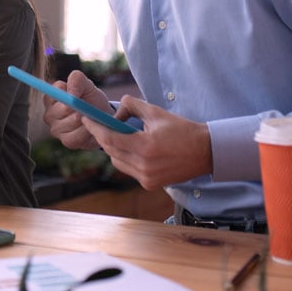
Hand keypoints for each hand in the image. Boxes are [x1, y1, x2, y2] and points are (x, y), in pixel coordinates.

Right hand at [42, 70, 110, 150]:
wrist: (103, 119)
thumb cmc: (91, 99)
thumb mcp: (86, 85)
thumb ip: (76, 80)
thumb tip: (71, 94)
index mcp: (51, 97)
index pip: (56, 90)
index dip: (70, 92)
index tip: (80, 95)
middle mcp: (49, 114)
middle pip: (64, 108)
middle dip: (80, 107)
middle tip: (88, 107)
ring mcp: (55, 129)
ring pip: (72, 122)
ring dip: (86, 119)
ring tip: (91, 117)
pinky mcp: (66, 141)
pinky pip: (77, 136)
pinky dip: (88, 131)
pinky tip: (90, 127)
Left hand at [81, 95, 211, 189]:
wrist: (205, 152)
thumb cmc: (182, 129)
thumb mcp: (155, 112)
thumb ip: (132, 106)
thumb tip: (114, 112)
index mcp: (144, 147)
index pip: (109, 138)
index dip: (95, 128)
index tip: (85, 119)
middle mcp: (143, 166)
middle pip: (111, 150)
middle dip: (103, 136)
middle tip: (98, 124)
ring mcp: (146, 178)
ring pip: (117, 161)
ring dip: (114, 148)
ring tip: (121, 135)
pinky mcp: (150, 184)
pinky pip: (129, 169)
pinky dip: (126, 158)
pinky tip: (134, 148)